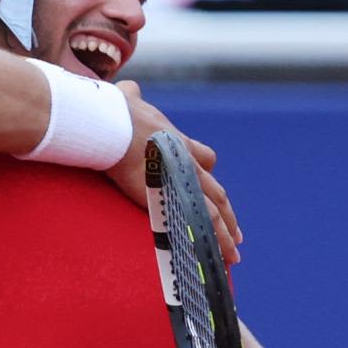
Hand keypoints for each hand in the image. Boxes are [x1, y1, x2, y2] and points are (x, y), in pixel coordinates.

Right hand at [107, 81, 242, 263]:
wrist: (112, 125)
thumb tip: (129, 90)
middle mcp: (186, 161)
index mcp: (176, 140)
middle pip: (215, 191)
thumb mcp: (129, 100)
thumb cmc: (114, 113)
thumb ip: (131, 97)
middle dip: (226, 213)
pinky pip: (202, 223)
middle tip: (236, 232)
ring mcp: (183, 180)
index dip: (207, 174)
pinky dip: (213, 241)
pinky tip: (218, 258)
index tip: (212, 189)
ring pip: (214, 210)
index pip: (201, 158)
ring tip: (234, 253)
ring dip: (226, 233)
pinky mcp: (175, 196)